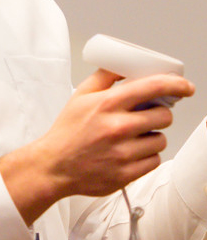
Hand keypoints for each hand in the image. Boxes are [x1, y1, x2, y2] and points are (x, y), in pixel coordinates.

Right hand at [0, 69, 194, 223]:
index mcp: (106, 104)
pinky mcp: (126, 173)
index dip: (177, 84)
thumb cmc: (67, 132)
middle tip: (143, 118)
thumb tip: (127, 66)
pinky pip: (154, 160)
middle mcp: (117, 127)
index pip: (154, 87)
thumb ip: (105, 77)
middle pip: (164, 115)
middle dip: (157, 115)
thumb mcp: (80, 96)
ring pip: (161, 140)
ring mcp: (122, 152)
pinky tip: (128, 154)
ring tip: (131, 139)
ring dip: (151, 138)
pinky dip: (145, 157)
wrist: (53, 166)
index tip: (185, 87)